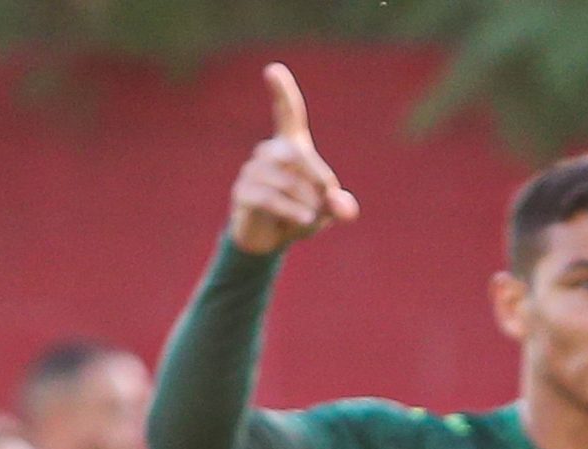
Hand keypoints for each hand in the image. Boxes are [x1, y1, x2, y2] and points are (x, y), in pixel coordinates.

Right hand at [229, 64, 359, 256]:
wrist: (269, 241)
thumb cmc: (299, 216)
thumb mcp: (325, 212)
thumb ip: (339, 206)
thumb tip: (344, 207)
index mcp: (290, 147)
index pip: (288, 114)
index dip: (282, 93)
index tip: (273, 69)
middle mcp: (268, 152)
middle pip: (295, 154)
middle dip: (317, 181)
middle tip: (326, 205)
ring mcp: (252, 171)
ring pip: (285, 180)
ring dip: (306, 203)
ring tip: (309, 218)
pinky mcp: (243, 193)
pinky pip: (269, 198)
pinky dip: (291, 211)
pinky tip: (302, 221)